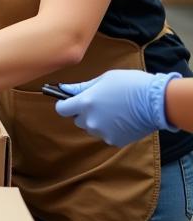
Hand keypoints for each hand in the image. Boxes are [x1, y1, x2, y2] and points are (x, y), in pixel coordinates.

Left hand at [57, 70, 179, 145]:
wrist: (157, 102)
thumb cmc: (131, 85)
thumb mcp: (104, 79)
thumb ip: (83, 87)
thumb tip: (65, 89)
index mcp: (85, 103)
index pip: (62, 109)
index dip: (64, 105)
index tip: (69, 101)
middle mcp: (91, 120)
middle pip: (77, 120)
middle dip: (83, 112)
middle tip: (98, 103)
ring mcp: (103, 133)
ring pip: (91, 128)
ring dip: (96, 121)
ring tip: (113, 111)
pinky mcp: (115, 141)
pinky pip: (105, 135)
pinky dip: (110, 129)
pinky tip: (121, 120)